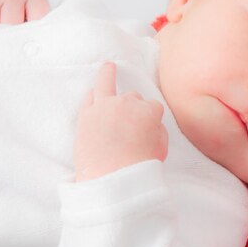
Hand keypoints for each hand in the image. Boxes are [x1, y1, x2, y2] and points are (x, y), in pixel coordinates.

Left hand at [73, 62, 167, 181]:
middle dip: (132, 106)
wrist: (113, 179)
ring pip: (107, 84)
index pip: (152, 106)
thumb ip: (158, 131)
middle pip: (132, 96)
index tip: (145, 129)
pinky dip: (92, 92)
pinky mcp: (86, 114)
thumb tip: (153, 125)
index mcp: (148, 110)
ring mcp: (104, 106)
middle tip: (128, 124)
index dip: (150, 118)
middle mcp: (127, 103)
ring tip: (108, 67)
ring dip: (108, 74)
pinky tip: (92, 87)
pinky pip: (90, 96)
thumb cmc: (139, 168)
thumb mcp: (161, 149)